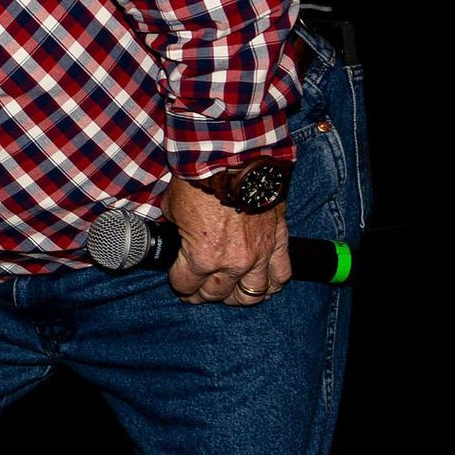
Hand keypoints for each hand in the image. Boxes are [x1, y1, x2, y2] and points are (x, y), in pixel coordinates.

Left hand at [162, 177, 292, 304]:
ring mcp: (259, 255)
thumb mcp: (172, 208)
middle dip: (203, 295)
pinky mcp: (279, 242)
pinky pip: (281, 275)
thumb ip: (176, 230)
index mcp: (202, 257)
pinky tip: (263, 286)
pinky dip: (272, 284)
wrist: (235, 158)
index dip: (179, 285)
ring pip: (252, 293)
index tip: (179, 283)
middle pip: (217, 294)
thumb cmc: (201, 180)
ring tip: (230, 293)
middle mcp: (232, 263)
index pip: (186, 285)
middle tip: (199, 292)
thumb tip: (176, 235)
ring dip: (238, 297)